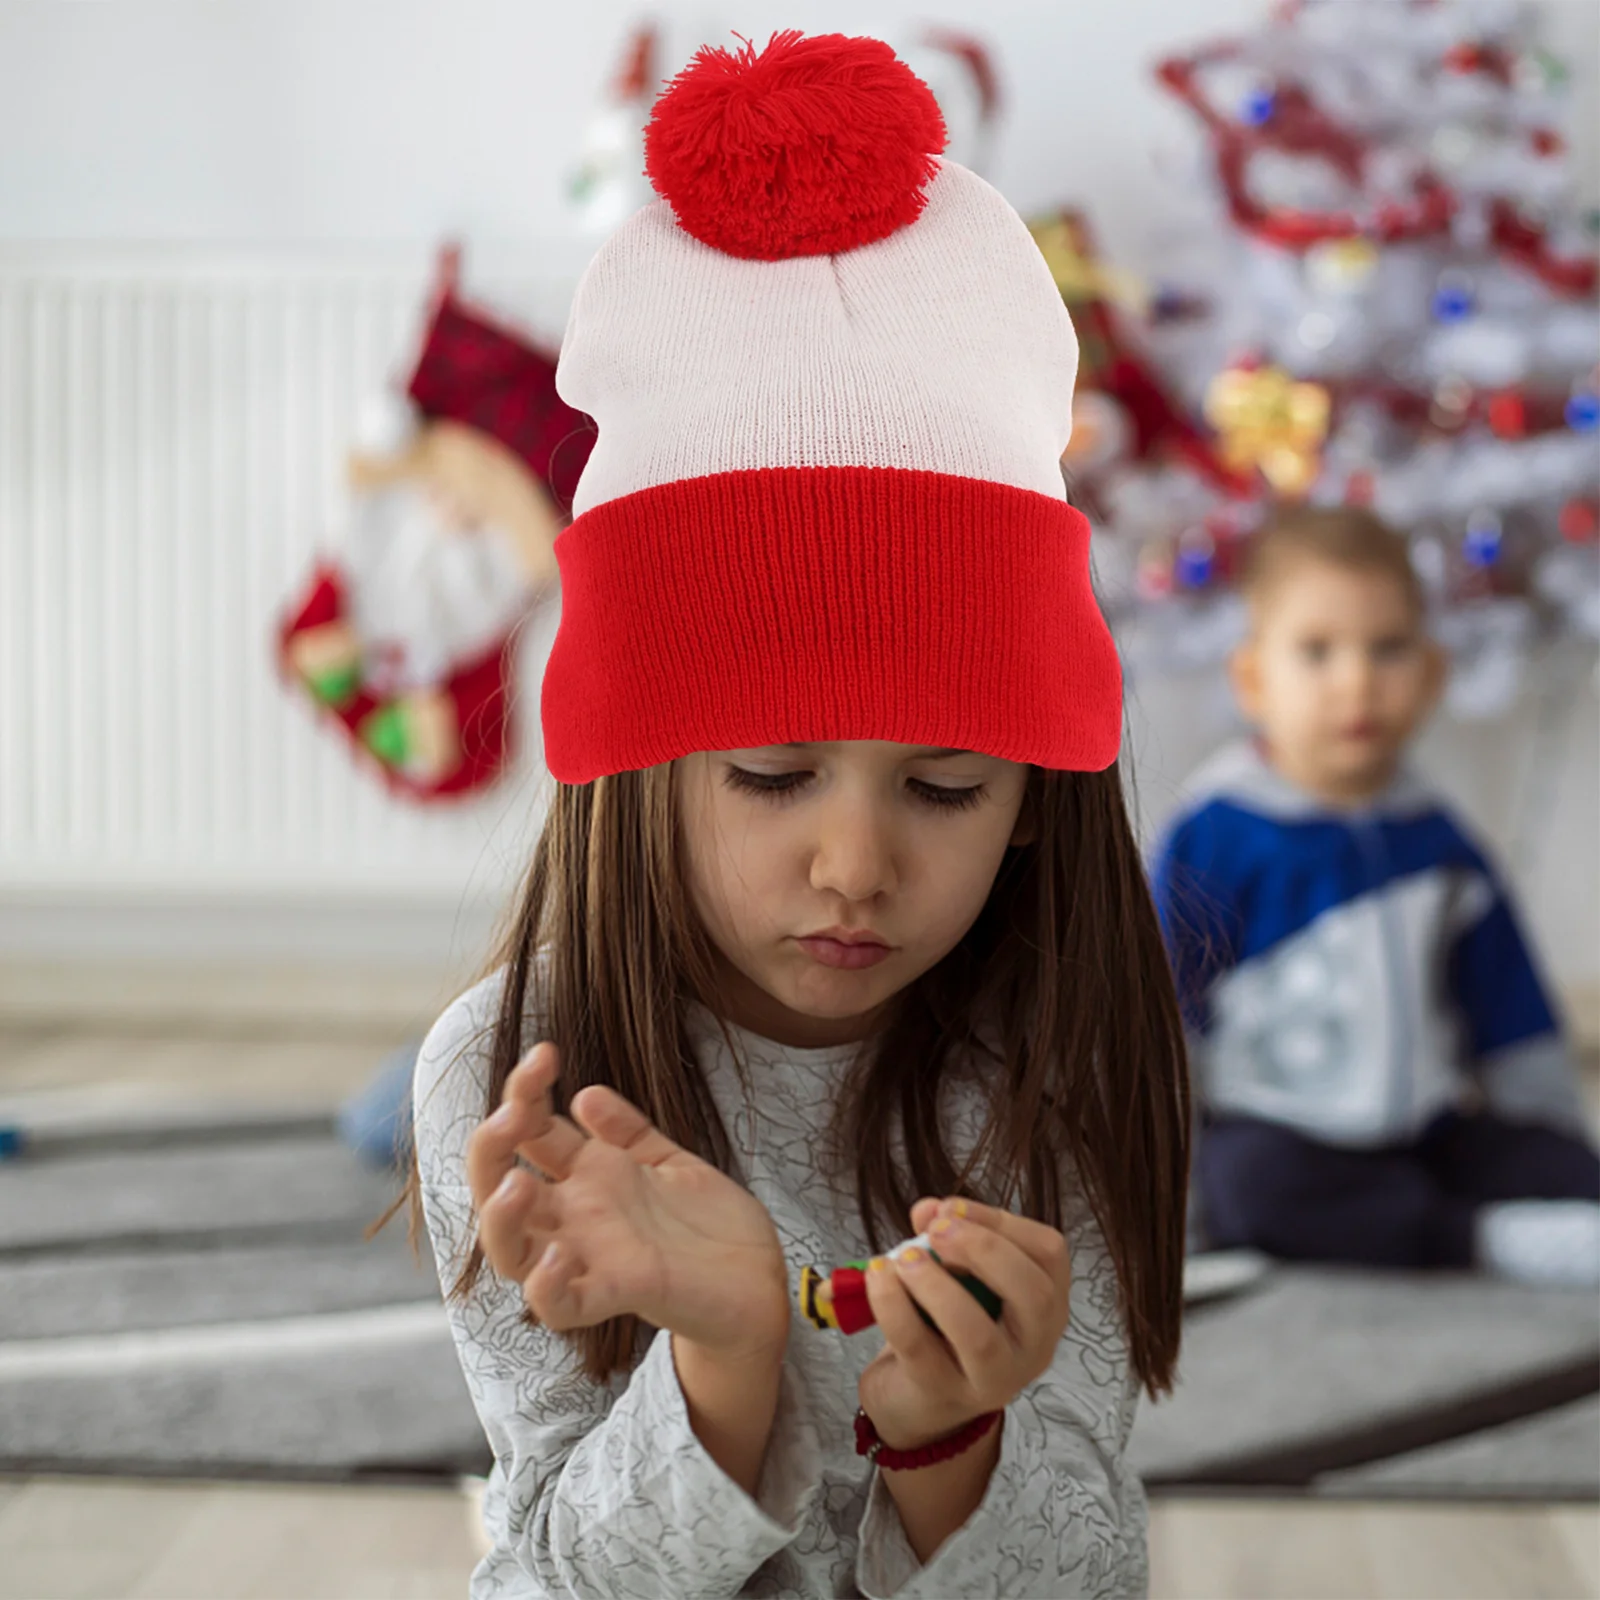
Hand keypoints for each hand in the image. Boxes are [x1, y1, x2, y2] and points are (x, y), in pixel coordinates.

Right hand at [466, 1042, 789, 1358]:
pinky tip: (557, 1256)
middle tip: (514, 1113)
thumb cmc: (710, 1223)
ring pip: (511, 1250)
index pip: (529, 1133)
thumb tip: (585, 1094)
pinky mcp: (620, 1293)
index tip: (546, 1053)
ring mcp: (592, 1257)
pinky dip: (546, 1287)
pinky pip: (561, 1305)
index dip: (523, 1092)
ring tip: (517, 1183)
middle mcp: (577, 1217)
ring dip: (500, 1218)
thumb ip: (627, 1131)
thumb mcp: (668, 1160)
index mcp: (588, 1177)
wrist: (760, 1280)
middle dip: (491, 1148)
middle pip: (497, 1188)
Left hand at [858, 1197, 1071, 1450]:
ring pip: (979, 1336)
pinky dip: (894, 1306)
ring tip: (904, 1258)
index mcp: (1047, 1306)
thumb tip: (930, 1209)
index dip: (1001, 1221)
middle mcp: (1033, 1346)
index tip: (952, 1206)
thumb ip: (947, 1236)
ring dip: (938, 1286)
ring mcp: (992, 1379)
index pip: (1049, 1253)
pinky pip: (919, 1347)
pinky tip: (878, 1278)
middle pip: (1034, 1295)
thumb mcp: (954, 1275)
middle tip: (937, 1230)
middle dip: (984, 1250)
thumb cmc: (946, 1325)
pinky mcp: (942, 1393)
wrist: (915, 1397)